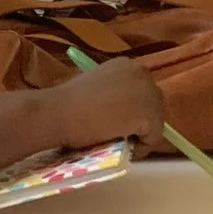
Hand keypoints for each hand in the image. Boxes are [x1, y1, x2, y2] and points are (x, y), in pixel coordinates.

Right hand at [0, 54, 167, 173]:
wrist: (57, 112)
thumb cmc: (66, 103)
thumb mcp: (96, 89)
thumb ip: (114, 95)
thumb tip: (125, 115)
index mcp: (127, 65)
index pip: (143, 92)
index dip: (133, 112)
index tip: (119, 125)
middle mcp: (142, 73)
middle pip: (154, 106)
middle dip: (140, 124)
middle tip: (120, 138)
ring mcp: (148, 93)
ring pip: (155, 123)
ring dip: (139, 136)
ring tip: (118, 144)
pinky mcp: (149, 114)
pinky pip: (153, 139)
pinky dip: (140, 148)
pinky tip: (121, 148)